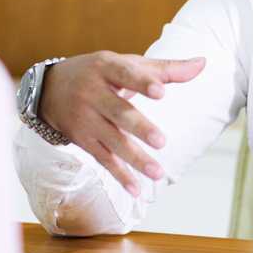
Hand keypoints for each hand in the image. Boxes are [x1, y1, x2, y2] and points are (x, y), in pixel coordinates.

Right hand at [38, 51, 204, 194]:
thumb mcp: (126, 63)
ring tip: (158, 173)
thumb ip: (166, 68)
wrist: (50, 89)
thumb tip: (203, 64)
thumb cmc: (100, 73)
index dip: (142, 82)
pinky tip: (137, 190)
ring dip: (135, 159)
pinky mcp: (83, 141)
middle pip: (118, 112)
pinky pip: (103, 160)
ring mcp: (86, 119)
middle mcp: (93, 93)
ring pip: (112, 141)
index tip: (161, 91)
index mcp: (107, 68)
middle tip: (161, 141)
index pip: (125, 74)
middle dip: (139, 127)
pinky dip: (120, 175)